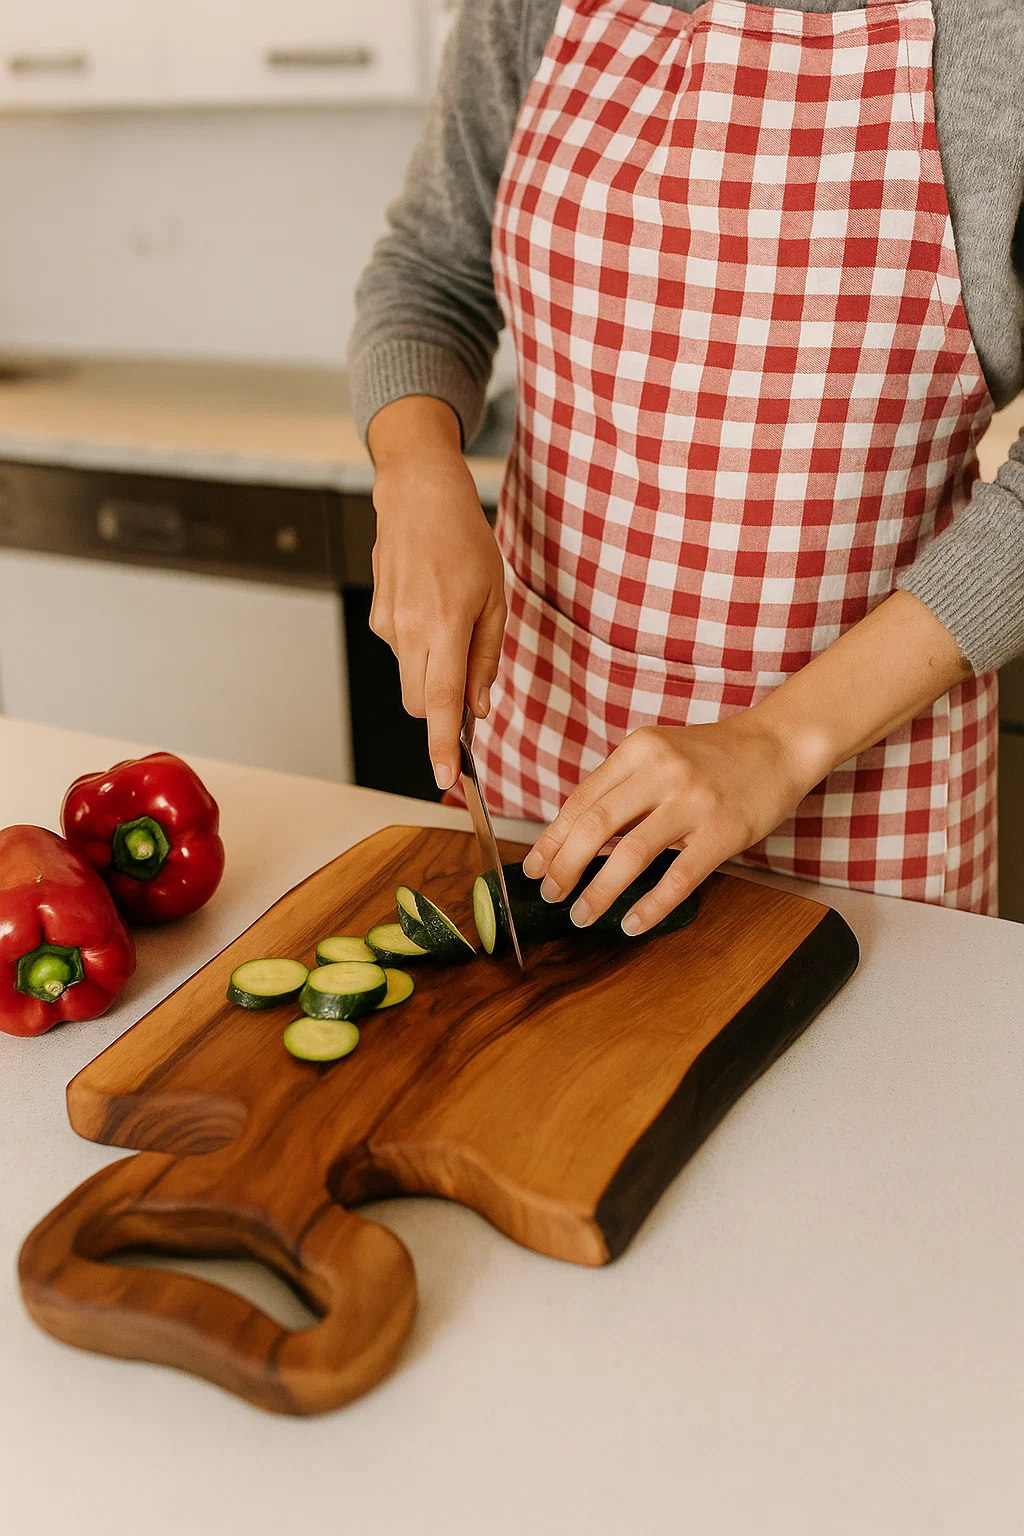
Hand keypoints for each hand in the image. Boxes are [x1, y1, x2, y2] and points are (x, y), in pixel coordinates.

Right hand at [368, 398, 506, 789]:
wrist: (416, 494)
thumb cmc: (464, 540)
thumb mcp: (494, 598)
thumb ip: (484, 658)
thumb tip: (478, 708)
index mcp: (445, 625)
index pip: (442, 702)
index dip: (444, 745)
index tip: (447, 778)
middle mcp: (409, 630)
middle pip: (420, 702)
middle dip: (442, 712)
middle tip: (469, 690)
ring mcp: (387, 624)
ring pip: (411, 677)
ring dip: (433, 669)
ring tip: (452, 617)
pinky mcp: (376, 616)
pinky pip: (402, 650)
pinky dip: (420, 644)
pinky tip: (430, 604)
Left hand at [521, 589, 970, 934]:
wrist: (779, 745)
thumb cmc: (714, 757)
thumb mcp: (661, 755)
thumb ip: (623, 790)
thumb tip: (577, 842)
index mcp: (639, 749)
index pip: (582, 800)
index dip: (552, 839)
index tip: (534, 868)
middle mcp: (662, 770)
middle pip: (596, 826)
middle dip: (565, 866)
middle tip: (551, 895)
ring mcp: (694, 799)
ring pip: (631, 853)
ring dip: (599, 891)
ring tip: (582, 915)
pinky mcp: (724, 829)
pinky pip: (679, 875)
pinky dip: (651, 905)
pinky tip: (632, 924)